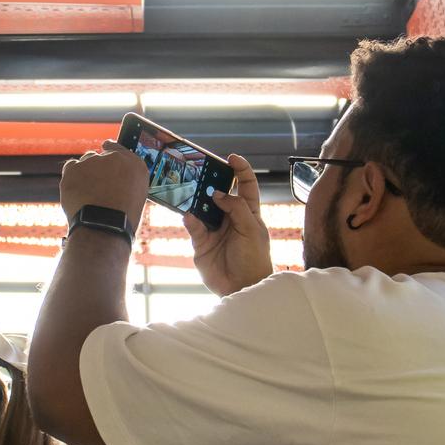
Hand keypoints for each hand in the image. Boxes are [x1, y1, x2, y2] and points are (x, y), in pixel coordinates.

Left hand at [59, 142, 150, 224]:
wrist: (104, 225)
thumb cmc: (123, 218)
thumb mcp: (136, 198)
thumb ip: (127, 182)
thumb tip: (115, 180)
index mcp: (135, 165)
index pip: (120, 149)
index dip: (112, 152)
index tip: (107, 152)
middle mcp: (115, 158)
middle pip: (101, 157)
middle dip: (98, 169)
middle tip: (98, 188)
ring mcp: (92, 161)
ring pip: (86, 162)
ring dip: (86, 173)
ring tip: (88, 194)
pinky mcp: (74, 168)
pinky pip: (71, 167)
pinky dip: (72, 177)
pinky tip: (77, 191)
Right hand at [185, 155, 271, 295]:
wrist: (242, 287)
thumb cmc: (254, 258)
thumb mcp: (251, 229)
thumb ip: (237, 208)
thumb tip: (218, 193)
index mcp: (249, 212)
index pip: (246, 185)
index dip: (240, 170)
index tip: (231, 157)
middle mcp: (230, 218)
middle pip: (219, 192)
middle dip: (212, 180)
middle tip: (202, 170)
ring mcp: (215, 230)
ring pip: (202, 207)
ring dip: (197, 199)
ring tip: (192, 189)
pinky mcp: (201, 242)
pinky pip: (193, 226)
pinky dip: (191, 220)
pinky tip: (190, 215)